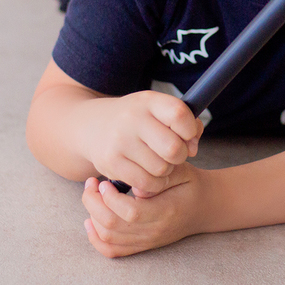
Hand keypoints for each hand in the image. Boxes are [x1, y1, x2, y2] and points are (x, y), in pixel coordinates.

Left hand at [81, 163, 206, 256]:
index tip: (104, 181)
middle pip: (113, 227)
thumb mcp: (181, 171)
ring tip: (92, 195)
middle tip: (91, 183)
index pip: (131, 213)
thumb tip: (135, 188)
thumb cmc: (190, 184)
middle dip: (93, 204)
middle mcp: (154, 232)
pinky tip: (90, 221)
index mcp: (166, 212)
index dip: (111, 198)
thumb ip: (160, 175)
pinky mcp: (141, 246)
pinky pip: (112, 251)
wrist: (204, 207)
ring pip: (108, 239)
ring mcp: (147, 242)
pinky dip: (95, 238)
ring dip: (92, 216)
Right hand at [83, 90, 202, 193]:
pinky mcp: (111, 163)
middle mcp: (132, 118)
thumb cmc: (134, 120)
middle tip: (172, 154)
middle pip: (173, 148)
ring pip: (161, 169)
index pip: (179, 114)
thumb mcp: (156, 110)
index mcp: (147, 101)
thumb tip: (193, 147)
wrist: (91, 127)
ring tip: (157, 161)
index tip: (187, 136)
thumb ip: (184, 122)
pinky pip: (146, 183)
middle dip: (179, 155)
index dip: (190, 130)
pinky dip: (153, 183)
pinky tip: (148, 173)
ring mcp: (119, 141)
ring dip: (166, 170)